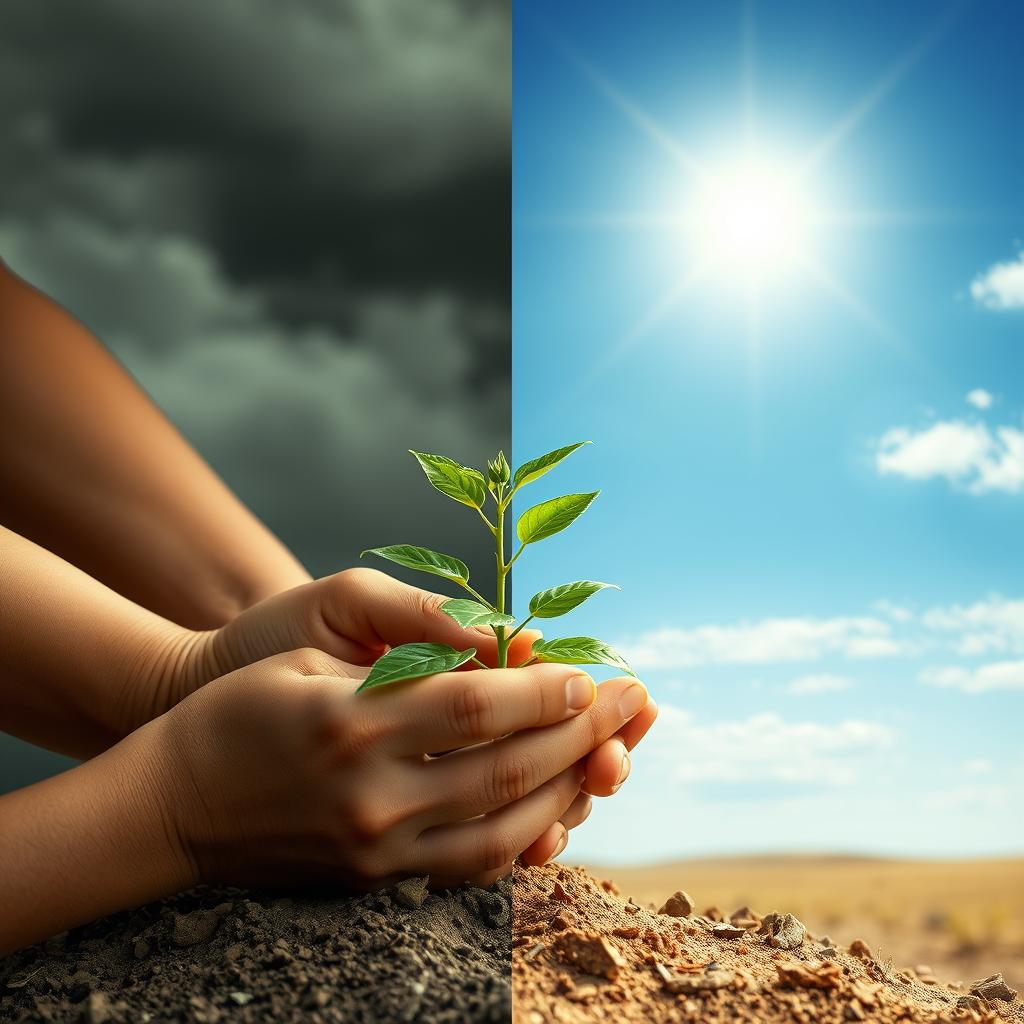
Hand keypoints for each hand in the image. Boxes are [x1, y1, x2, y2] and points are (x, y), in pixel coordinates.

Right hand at [179, 568, 658, 859]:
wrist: (175, 802)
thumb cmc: (240, 708)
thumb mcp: (311, 655)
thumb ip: (404, 656)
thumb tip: (497, 652)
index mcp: (352, 722)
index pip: (476, 706)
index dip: (545, 690)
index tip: (593, 675)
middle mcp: (371, 793)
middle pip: (506, 767)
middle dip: (582, 733)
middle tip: (634, 706)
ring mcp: (374, 849)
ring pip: (502, 830)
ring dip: (569, 791)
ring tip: (611, 759)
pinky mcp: (373, 882)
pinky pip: (470, 869)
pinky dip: (524, 840)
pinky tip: (558, 812)